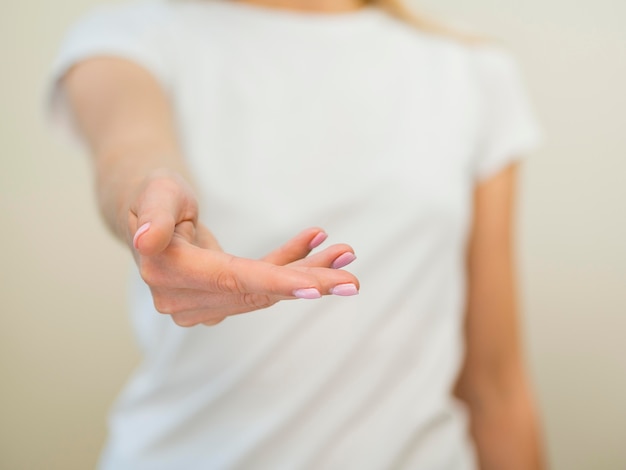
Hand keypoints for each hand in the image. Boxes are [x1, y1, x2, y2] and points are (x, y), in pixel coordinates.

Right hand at [127, 170, 359, 326]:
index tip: (318, 288)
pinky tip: (315, 242)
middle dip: (307, 284)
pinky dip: (289, 265)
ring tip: (344, 253)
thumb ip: (153, 217)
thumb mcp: (154, 193)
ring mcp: (199, 304)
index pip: (231, 279)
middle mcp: (182, 298)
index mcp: (168, 271)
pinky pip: (259, 283)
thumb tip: (145, 242)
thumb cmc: (154, 194)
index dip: (275, 282)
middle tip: (353, 281)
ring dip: (307, 272)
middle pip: (256, 291)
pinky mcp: (216, 299)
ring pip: (264, 289)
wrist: (148, 210)